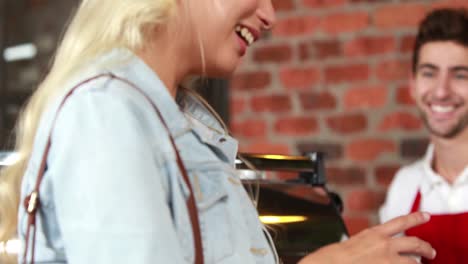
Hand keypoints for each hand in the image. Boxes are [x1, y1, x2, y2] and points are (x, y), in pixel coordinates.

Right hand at [298, 212, 435, 263]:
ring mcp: (388, 260)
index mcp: (374, 233)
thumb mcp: (354, 242)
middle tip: (431, 252)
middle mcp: (384, 245)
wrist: (331, 263)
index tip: (426, 215)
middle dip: (426, 248)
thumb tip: (375, 250)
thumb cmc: (335, 257)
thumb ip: (369, 243)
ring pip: (413, 262)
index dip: (416, 218)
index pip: (400, 221)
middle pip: (414, 243)